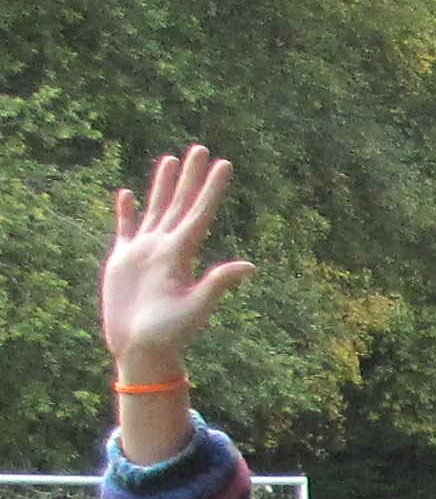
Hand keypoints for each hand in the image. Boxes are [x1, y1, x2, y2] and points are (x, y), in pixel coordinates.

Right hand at [100, 146, 254, 380]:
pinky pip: (125, 229)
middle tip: (200, 149)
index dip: (212, 189)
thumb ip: (219, 284)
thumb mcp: (196, 308)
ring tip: (170, 160)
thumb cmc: (171, 334)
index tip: (225, 164)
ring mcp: (144, 252)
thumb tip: (250, 266)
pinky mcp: (123, 260)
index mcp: (183, 254)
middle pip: (180, 204)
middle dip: (190, 177)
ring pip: (156, 210)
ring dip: (162, 185)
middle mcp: (165, 247)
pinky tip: (129, 194)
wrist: (141, 349)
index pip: (201, 213)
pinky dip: (126, 212)